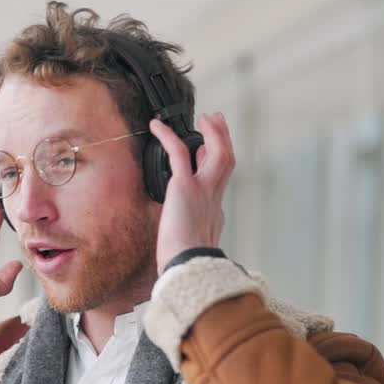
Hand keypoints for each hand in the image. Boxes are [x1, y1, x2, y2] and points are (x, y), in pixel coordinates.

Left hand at [148, 112, 234, 271]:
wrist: (188, 265)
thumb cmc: (185, 263)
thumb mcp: (190, 247)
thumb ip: (188, 238)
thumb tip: (177, 242)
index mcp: (213, 213)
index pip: (218, 181)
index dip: (214, 163)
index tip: (208, 151)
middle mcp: (213, 198)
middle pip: (226, 160)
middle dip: (223, 139)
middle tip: (217, 122)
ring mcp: (203, 189)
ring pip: (216, 151)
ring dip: (212, 131)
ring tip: (205, 117)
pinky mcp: (185, 185)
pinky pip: (178, 152)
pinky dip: (168, 136)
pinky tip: (157, 126)